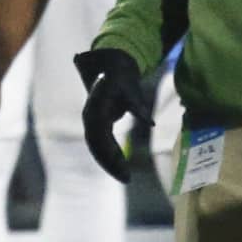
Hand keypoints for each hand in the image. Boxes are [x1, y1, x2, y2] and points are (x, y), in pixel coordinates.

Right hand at [74, 48, 148, 184]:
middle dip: (110, 164)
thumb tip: (151, 124)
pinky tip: (124, 168)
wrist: (111, 62)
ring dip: (111, 163)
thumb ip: (138, 105)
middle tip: (126, 178)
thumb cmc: (121, 73)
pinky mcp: (100, 125)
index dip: (107, 153)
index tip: (120, 165)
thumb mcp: (131, 87)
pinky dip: (113, 156)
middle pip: (97, 147)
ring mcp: (94, 122)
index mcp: (95, 109)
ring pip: (99, 148)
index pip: (98, 137)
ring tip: (127, 177)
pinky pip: (104, 144)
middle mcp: (90, 117)